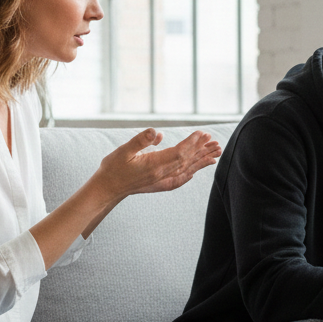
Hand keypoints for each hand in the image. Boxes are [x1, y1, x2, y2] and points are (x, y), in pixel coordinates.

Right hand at [95, 128, 221, 199]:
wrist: (107, 189)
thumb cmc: (113, 168)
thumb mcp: (123, 150)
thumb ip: (140, 141)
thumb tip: (156, 132)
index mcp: (154, 165)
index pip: (179, 153)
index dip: (192, 143)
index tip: (202, 134)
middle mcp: (161, 175)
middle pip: (187, 161)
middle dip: (202, 150)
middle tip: (215, 141)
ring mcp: (161, 181)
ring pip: (186, 170)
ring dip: (200, 161)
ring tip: (214, 154)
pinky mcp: (158, 185)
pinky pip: (179, 180)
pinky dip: (189, 174)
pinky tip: (195, 171)